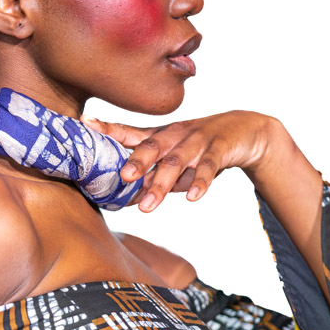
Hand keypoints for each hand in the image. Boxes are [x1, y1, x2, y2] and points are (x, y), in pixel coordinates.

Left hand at [82, 111, 279, 211]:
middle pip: (152, 146)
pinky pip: (209, 167)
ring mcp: (198, 141)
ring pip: (177, 161)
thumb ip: (151, 173)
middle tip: (122, 177)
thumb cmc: (198, 147)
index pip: (130, 132)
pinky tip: (192, 198)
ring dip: (162, 183)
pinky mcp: (219, 149)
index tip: (85, 123)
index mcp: (160, 135)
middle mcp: (175, 135)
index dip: (108, 128)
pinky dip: (200, 182)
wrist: (244, 130)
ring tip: (148, 206)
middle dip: (136, 161)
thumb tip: (126, 197)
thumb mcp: (173, 156)